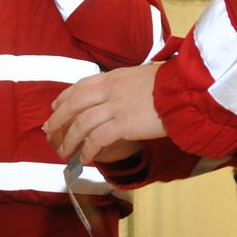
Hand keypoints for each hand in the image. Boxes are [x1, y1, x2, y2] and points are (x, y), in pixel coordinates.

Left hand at [46, 63, 167, 163]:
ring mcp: (115, 106)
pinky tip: (85, 158)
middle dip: (58, 119)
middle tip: (48, 131)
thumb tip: (123, 96)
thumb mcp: (144, 77)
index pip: (81, 85)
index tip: (55, 106)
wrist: (187, 90)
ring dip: (69, 140)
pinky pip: (97, 139)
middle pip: (74, 104)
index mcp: (114, 77)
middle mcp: (110, 89)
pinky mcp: (123, 124)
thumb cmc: (172, 85)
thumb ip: (128, 86)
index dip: (65, 97)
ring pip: (81, 123)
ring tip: (63, 152)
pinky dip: (88, 150)